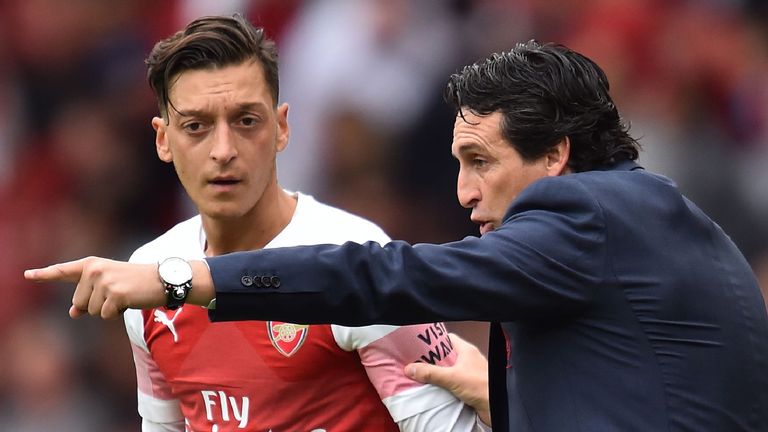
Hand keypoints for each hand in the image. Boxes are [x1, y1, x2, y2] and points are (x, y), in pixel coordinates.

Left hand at [25, 257, 165, 318]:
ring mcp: (104, 281)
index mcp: (92, 264)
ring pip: (91, 311)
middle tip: (118, 293)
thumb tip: (73, 312)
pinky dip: (117, 313)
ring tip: (125, 295)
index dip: (44, 274)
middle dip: (96, 305)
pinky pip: (105, 315)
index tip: (27, 275)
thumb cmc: (135, 283)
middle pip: (79, 303)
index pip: (64, 271)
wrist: (162, 280)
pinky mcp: (115, 294)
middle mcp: (95, 270)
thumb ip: (88, 297)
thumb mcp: (109, 286)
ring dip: (108, 309)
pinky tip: (129, 301)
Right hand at [405, 332, 490, 425]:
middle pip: (445, 356)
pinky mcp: (468, 387)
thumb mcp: (452, 377)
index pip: (447, 339)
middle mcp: (468, 360)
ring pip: (448, 370)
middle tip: (416, 363)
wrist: (496, 406)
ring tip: (421, 376)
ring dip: (436, 375)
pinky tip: (433, 389)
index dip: (434, 341)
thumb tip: (411, 368)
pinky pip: (451, 383)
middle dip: (431, 360)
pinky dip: (442, 386)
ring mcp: (468, 373)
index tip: (420, 345)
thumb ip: (431, 373)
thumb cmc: (481, 386)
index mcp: (466, 350)